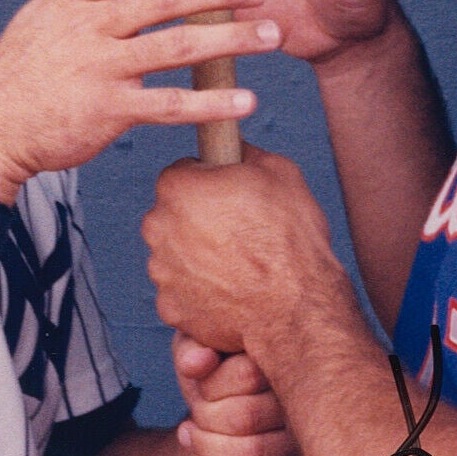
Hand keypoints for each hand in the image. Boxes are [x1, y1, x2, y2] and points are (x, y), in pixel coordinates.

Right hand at [0, 0, 279, 200]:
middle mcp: (88, 27)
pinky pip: (171, 105)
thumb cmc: (18, 75)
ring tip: (273, 35)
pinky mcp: (110, 111)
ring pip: (178, 47)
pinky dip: (212, 103)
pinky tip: (246, 101)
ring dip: (232, 40)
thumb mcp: (43, 21)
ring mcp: (100, 68)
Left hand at [143, 144, 351, 355]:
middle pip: (173, 215)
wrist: (298, 307)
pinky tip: (231, 291)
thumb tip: (236, 148)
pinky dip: (201, 293)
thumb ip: (245, 152)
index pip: (182, 172)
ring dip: (199, 257)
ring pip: (176, 254)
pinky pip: (182, 292)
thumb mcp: (280, 172)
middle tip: (238, 232)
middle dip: (199, 220)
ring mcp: (162, 271)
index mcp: (178, 186)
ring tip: (239, 265)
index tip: (230, 196)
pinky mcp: (171, 307)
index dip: (210, 182)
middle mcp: (159, 227)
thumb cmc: (291, 240)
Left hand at [173, 334, 312, 455]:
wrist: (233, 401)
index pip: (245, 376)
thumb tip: (197, 365)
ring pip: (254, 454)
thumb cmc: (218, 366)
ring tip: (191, 437)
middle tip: (192, 421)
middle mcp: (310, 395)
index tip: (198, 386)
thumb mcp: (200, 346)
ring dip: (210, 450)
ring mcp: (311, 437)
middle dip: (206, 422)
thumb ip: (193, 349)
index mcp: (288, 353)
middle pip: (246, 417)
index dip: (209, 388)